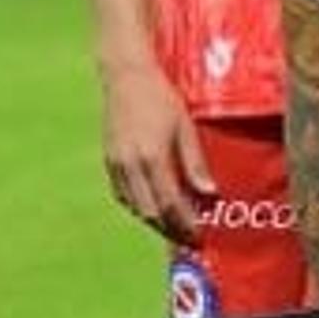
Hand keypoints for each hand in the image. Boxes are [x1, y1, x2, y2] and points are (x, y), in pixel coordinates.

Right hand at [99, 60, 208, 239]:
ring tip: (175, 228)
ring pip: (134, 206)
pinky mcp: (109, 161)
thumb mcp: (186, 128)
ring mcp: (116, 164)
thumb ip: (195, 163)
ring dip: (155, 221)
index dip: (185, 223)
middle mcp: (130, 165)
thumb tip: (209, 193)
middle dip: (170, 229)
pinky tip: (153, 208)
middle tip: (189, 239)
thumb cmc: (161, 98)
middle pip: (150, 211)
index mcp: (152, 157)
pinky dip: (139, 207)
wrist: (126, 78)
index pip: (170, 202)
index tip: (199, 236)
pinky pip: (123, 194)